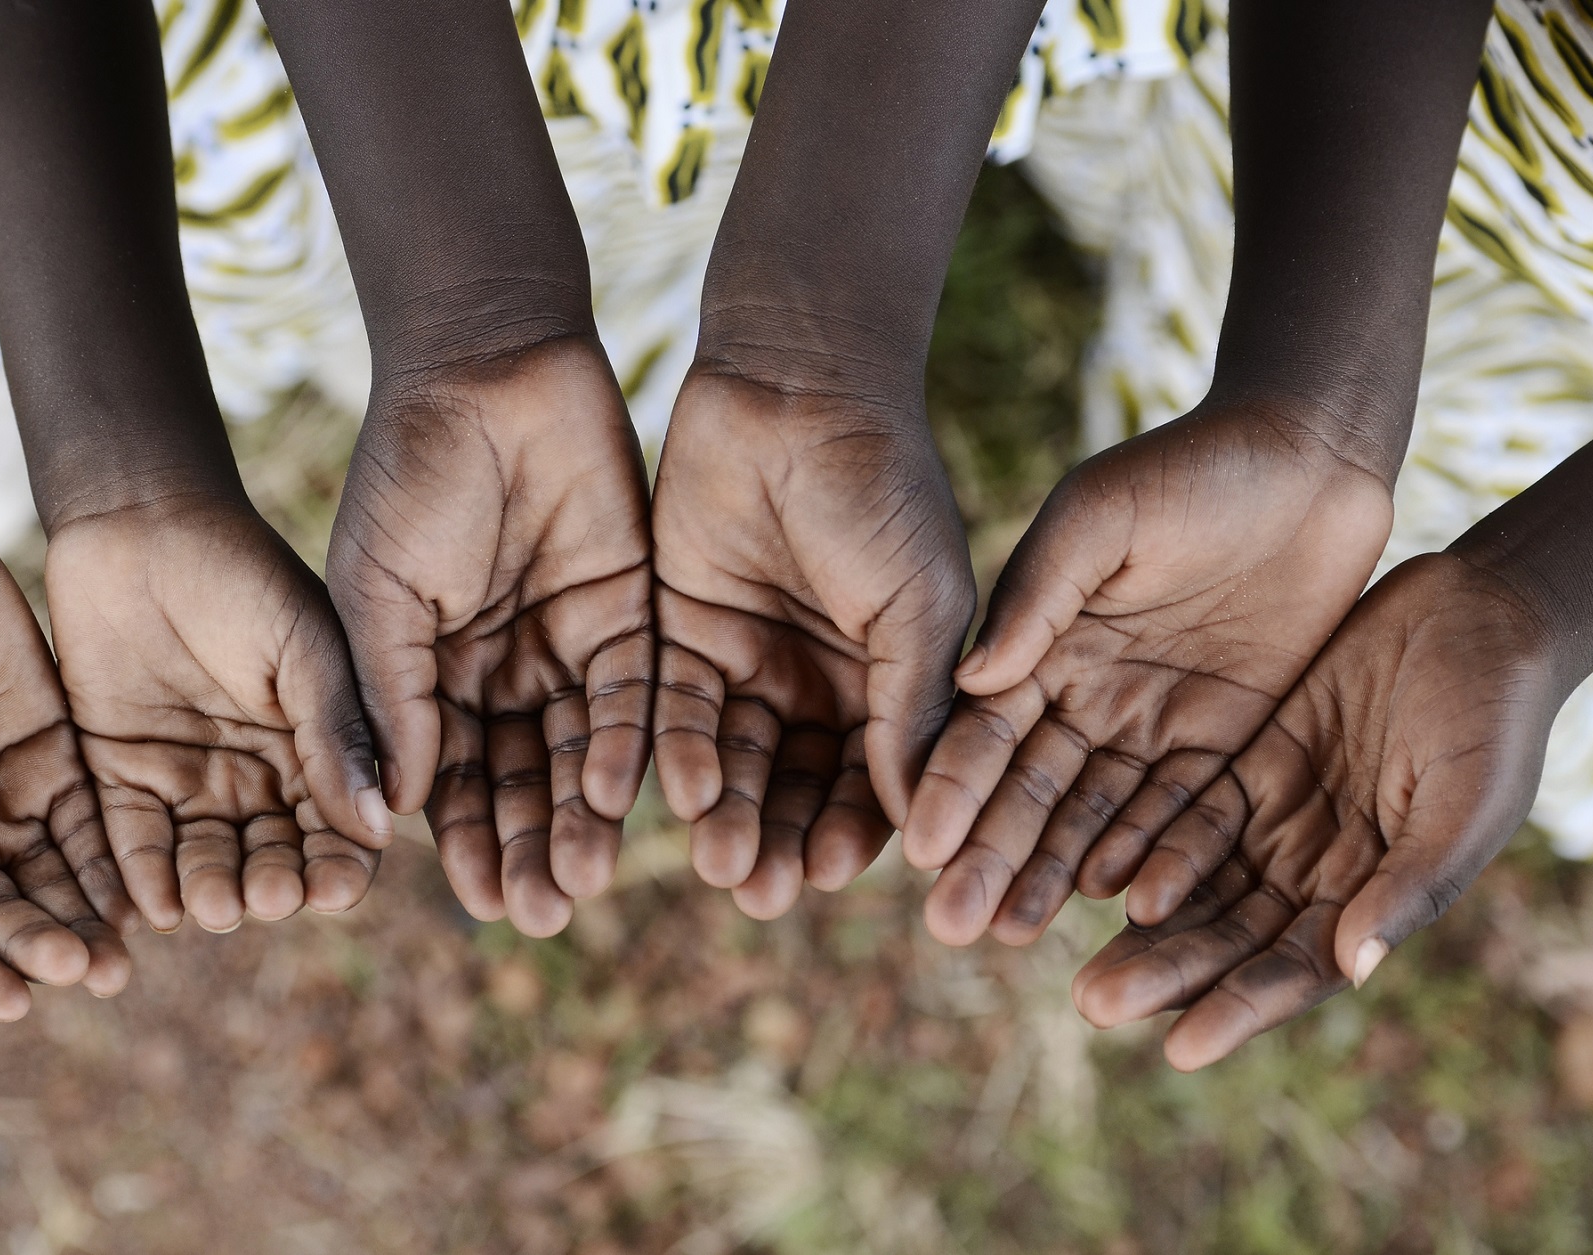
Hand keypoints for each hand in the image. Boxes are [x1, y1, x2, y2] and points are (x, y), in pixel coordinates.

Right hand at [0, 515, 135, 1020]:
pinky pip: (93, 820)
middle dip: (45, 948)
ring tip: (125, 955)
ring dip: (89, 919)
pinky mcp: (58, 754)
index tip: (16, 1002)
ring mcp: (8, 796)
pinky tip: (147, 891)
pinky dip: (116, 860)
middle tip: (91, 973)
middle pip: (5, 914)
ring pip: (56, 878)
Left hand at [45, 497, 389, 933]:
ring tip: (213, 905)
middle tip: (265, 896)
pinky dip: (143, 878)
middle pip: (275, 857)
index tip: (335, 888)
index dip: (342, 864)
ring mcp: (190, 779)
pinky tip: (154, 906)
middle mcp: (259, 776)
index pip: (341, 826)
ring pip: (207, 860)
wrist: (140, 522)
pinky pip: (133, 840)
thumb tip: (382, 822)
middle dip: (274, 884)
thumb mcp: (306, 646)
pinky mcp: (118, 773)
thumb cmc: (244, 572)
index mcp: (319, 745)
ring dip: (213, 890)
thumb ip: (338, 730)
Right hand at [329, 337, 651, 936]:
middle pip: (524, 783)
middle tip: (543, 915)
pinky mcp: (631, 608)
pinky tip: (619, 791)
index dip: (466, 844)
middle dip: (532, 848)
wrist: (487, 368)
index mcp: (434, 676)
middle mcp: (504, 673)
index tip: (479, 904)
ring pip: (583, 751)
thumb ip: (392, 698)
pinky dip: (629, 742)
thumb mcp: (379, 595)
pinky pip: (636, 691)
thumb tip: (391, 814)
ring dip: (584, 816)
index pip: (453, 783)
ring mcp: (568, 643)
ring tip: (586, 878)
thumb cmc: (410, 475)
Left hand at [649, 368, 975, 918]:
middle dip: (779, 839)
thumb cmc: (881, 487)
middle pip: (794, 786)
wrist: (796, 385)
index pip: (871, 782)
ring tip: (718, 862)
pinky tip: (673, 793)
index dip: (853, 832)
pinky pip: (670, 709)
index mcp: (886, 680)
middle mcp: (814, 682)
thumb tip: (923, 825)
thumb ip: (912, 710)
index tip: (829, 874)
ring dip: (725, 814)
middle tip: (758, 891)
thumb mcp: (917, 605)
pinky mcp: (676, 630)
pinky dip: (672, 753)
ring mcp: (745, 658)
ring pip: (730, 761)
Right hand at [906, 403, 1393, 945]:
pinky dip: (1153, 852)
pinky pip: (1184, 808)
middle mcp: (1086, 691)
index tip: (920, 845)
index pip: (985, 728)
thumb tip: (970, 680)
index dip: (952, 786)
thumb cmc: (1191, 466)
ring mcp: (1154, 719)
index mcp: (1041, 639)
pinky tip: (1117, 901)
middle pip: (1030, 788)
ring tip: (1013, 934)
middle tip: (952, 925)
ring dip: (1054, 872)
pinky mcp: (1225, 736)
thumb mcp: (1100, 515)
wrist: (1309, 458)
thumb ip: (1038, 595)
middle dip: (990, 854)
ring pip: (1097, 813)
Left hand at [1068, 551, 1563, 1069]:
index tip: (1179, 1048)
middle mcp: (1316, 868)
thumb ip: (1411, 882)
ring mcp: (1277, 817)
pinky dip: (1142, 843)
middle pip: (1229, 935)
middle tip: (1094, 1004)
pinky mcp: (1246, 761)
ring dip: (1140, 924)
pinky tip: (1090, 869)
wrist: (1476, 616)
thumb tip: (1353, 963)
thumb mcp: (1464, 799)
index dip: (1239, 1007)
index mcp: (1374, 895)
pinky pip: (1184, 811)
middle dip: (1165, 973)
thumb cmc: (1492, 715)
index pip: (1296, 967)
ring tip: (1073, 960)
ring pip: (1196, 884)